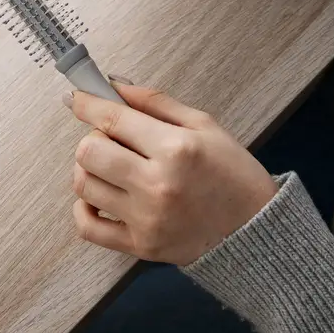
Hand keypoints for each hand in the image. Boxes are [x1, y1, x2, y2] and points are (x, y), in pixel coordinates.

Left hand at [65, 80, 279, 265]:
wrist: (256, 230)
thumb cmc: (233, 173)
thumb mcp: (204, 125)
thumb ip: (155, 102)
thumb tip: (113, 86)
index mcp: (175, 149)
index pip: (113, 119)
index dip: (87, 104)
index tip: (77, 98)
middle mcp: (157, 184)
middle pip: (89, 151)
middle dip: (93, 137)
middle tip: (111, 138)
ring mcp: (146, 219)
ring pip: (84, 185)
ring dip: (89, 169)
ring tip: (111, 166)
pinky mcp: (140, 246)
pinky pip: (87, 227)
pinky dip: (83, 208)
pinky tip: (100, 196)